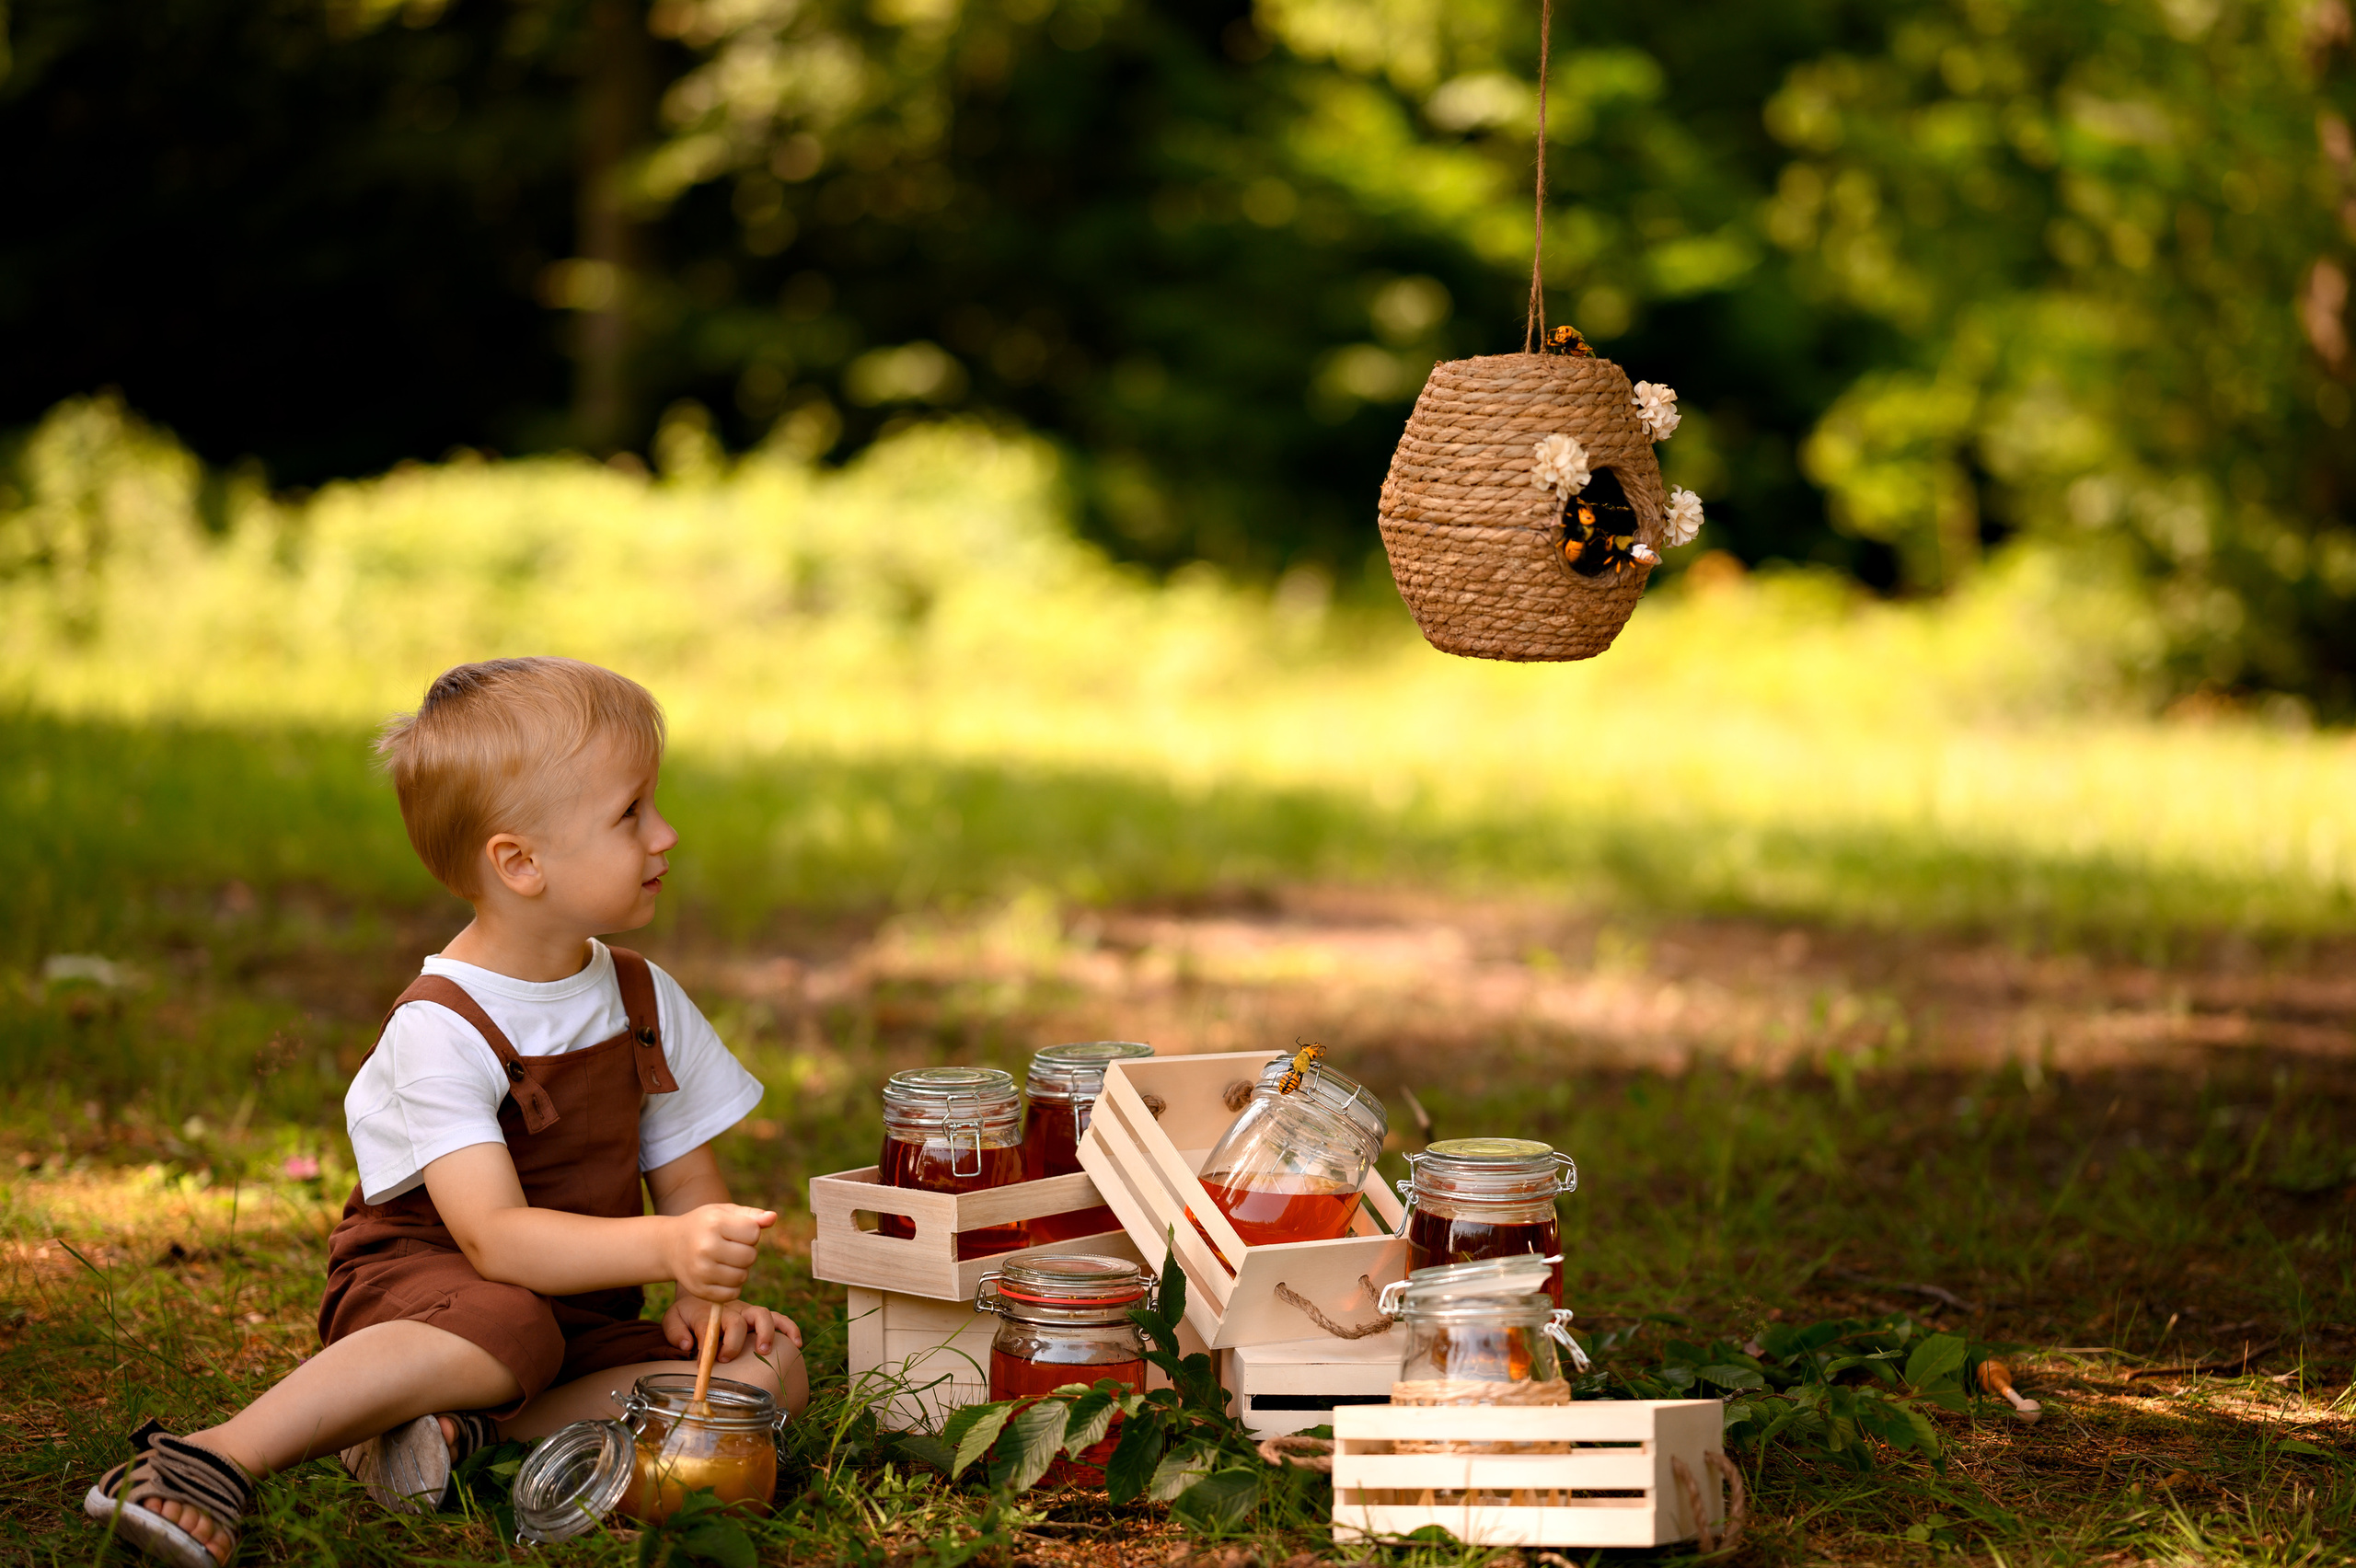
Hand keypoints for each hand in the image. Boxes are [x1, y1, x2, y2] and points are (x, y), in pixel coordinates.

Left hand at [662, 1295, 802, 1360]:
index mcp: (709, 1313)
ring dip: (765, 1333)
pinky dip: (790, 1328)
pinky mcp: (759, 1316)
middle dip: (734, 1342)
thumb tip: (688, 1346)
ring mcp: (748, 1312)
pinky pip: (779, 1319)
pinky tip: (796, 1343)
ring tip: (763, 1351)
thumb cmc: (688, 1311)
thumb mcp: (673, 1318)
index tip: (701, 1362)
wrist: (700, 1290)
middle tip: (725, 1358)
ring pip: (763, 1315)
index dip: (706, 1347)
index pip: (709, 1327)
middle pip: (738, 1321)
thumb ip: (676, 1332)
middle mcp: (732, 1310)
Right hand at [663, 1203, 775, 1301]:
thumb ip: (751, 1215)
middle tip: (732, 1248)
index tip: (737, 1232)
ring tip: (727, 1261)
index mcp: (714, 1223)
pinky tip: (721, 1275)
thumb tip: (773, 1218)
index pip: (753, 1233)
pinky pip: (732, 1294)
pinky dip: (732, 1286)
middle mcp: (706, 1247)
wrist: (670, 1246)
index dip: (750, 1232)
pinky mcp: (699, 1290)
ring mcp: (701, 1271)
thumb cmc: (704, 1225)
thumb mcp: (724, 1212)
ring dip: (740, 1270)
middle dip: (747, 1252)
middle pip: (750, 1256)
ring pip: (742, 1277)